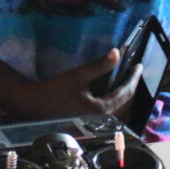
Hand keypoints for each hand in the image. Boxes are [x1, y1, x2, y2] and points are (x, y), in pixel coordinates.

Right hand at [6, 49, 143, 120]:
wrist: (30, 105)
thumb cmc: (54, 92)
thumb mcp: (78, 76)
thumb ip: (99, 65)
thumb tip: (117, 53)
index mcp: (102, 108)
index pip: (125, 92)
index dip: (133, 77)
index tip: (139, 65)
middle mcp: (99, 115)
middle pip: (121, 98)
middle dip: (128, 82)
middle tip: (133, 68)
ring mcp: (91, 116)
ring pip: (111, 100)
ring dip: (118, 86)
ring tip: (121, 72)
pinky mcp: (83, 113)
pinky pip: (102, 100)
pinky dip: (107, 90)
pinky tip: (103, 81)